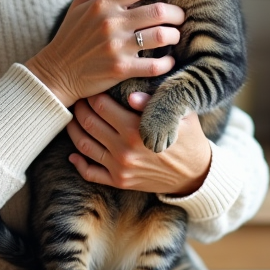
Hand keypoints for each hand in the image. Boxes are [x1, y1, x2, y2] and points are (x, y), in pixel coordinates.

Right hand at [25, 0, 184, 107]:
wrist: (57, 72)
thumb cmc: (71, 35)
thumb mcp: (81, 2)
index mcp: (103, 4)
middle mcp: (111, 23)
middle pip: (158, 10)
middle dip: (176, 12)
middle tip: (178, 16)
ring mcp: (116, 47)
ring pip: (161, 36)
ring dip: (174, 35)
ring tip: (173, 35)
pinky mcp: (121, 70)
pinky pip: (155, 65)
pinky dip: (167, 62)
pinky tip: (168, 59)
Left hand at [65, 92, 211, 196]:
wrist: (195, 174)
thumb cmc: (187, 137)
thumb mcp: (180, 114)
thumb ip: (154, 102)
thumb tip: (131, 95)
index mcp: (136, 129)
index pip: (101, 105)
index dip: (92, 94)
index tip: (91, 87)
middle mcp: (124, 149)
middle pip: (88, 122)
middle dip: (79, 107)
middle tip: (78, 98)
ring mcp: (119, 167)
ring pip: (83, 145)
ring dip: (73, 129)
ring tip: (73, 118)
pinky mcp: (119, 181)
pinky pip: (90, 173)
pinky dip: (78, 162)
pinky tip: (74, 153)